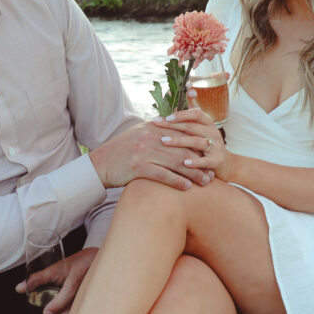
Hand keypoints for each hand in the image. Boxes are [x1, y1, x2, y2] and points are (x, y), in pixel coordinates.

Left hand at [15, 247, 96, 313]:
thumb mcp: (57, 267)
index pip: (69, 291)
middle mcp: (86, 290)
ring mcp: (91, 300)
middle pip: (73, 310)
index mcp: (77, 276)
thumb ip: (37, 278)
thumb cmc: (77, 264)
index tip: (45, 313)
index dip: (58, 303)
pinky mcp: (92, 308)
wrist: (100, 264)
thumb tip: (18, 289)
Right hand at [89, 121, 211, 190]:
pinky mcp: (138, 167)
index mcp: (153, 128)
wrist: (101, 163)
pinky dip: (176, 181)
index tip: (210, 155)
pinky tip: (186, 187)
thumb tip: (175, 126)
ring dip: (193, 174)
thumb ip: (157, 129)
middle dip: (200, 162)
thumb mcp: (139, 133)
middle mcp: (150, 138)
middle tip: (212, 172)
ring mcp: (144, 152)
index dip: (198, 146)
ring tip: (205, 182)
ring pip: (176, 163)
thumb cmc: (122, 150)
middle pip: (183, 149)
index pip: (182, 134)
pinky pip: (162, 175)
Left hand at [153, 106, 231, 179]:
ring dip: (179, 141)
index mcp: (207, 123)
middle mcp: (212, 132)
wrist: (224, 164)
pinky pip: (205, 161)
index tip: (165, 117)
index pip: (195, 114)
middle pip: (192, 126)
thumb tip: (181, 95)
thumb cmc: (205, 145)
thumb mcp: (199, 130)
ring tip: (164, 140)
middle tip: (156, 125)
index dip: (180, 114)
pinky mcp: (217, 160)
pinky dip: (195, 162)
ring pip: (196, 141)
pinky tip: (184, 163)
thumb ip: (188, 117)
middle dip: (172, 125)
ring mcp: (216, 146)